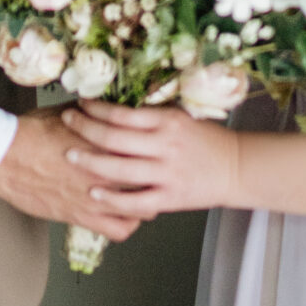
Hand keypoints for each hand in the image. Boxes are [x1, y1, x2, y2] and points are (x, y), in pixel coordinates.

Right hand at [0, 108, 144, 239]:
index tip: (154, 150)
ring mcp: (98, 196)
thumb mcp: (71, 112)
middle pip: (151, 179)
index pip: (149, 148)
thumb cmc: (34, 131)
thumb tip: (109, 106)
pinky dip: (125, 225)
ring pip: (143, 208)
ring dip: (145, 203)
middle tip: (154, 175)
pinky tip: (123, 217)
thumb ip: (96, 115)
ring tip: (142, 198)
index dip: (155, 149)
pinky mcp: (83, 216)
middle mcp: (110, 171)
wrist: (8, 156)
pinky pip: (118, 230)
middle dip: (155, 177)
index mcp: (109, 142)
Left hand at [62, 101, 240, 217]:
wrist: (237, 167)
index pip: (123, 114)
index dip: (97, 108)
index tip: (81, 104)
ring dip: (92, 162)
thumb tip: (116, 109)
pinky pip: (135, 201)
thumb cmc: (207, 141)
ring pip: (120, 169)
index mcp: (168, 122)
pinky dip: (113, 198)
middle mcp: (165, 145)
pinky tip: (95, 193)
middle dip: (86, 129)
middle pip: (115, 138)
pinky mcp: (170, 197)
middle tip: (68, 122)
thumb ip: (152, 117)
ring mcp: (167, 173)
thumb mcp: (181, 118)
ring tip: (70, 155)